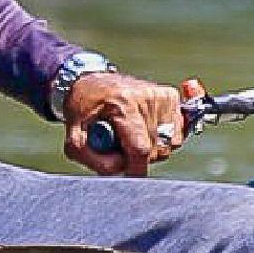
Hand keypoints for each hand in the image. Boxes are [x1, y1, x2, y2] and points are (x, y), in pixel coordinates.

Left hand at [63, 73, 202, 176]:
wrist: (92, 81)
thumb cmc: (82, 108)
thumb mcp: (74, 137)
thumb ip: (93, 160)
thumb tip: (122, 170)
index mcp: (122, 104)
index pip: (140, 149)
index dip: (133, 167)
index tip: (126, 171)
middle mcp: (147, 97)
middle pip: (156, 149)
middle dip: (138, 157)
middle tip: (121, 145)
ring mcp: (162, 96)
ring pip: (170, 143)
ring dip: (152, 147)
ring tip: (131, 135)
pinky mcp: (171, 96)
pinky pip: (179, 132)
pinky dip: (163, 137)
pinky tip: (147, 130)